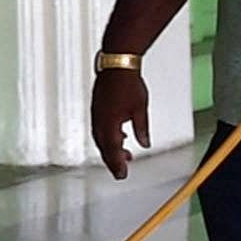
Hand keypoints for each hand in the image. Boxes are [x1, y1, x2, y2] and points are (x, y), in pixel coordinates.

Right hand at [91, 62, 148, 178]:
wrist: (116, 64)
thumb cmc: (128, 83)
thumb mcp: (140, 109)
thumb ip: (141, 129)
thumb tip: (145, 143)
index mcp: (109, 123)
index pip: (112, 150)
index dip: (117, 165)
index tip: (122, 175)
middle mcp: (99, 120)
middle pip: (103, 147)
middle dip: (112, 161)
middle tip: (120, 172)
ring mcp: (96, 114)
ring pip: (101, 139)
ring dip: (110, 149)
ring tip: (124, 156)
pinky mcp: (97, 108)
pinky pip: (100, 128)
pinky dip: (108, 137)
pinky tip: (119, 136)